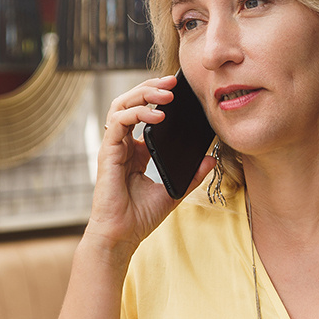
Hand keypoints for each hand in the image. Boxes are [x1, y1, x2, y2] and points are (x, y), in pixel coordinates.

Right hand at [85, 75, 213, 255]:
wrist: (122, 236)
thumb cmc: (140, 217)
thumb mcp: (174, 191)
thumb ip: (192, 174)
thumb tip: (211, 159)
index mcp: (135, 150)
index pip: (142, 113)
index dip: (157, 98)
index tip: (178, 91)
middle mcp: (122, 144)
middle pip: (130, 102)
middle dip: (150, 87)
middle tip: (173, 83)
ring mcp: (113, 147)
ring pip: (120, 105)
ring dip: (143, 94)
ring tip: (166, 94)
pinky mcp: (107, 153)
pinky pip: (117, 122)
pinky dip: (137, 114)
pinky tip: (157, 116)